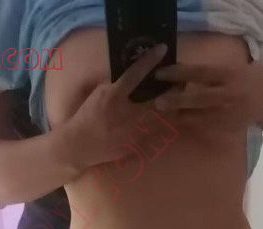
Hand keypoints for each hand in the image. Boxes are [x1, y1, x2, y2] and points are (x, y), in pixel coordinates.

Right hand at [57, 44, 168, 167]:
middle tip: (180, 79)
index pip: (135, 74)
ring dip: (173, 105)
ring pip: (163, 118)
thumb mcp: (99, 93)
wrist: (81, 145)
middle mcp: (127, 114)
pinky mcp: (138, 144)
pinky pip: (157, 131)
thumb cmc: (88, 115)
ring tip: (180, 97)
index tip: (162, 49)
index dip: (149, 60)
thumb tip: (135, 74)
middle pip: (158, 98)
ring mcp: (135, 132)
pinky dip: (166, 121)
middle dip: (172, 87)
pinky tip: (171, 115)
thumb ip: (117, 84)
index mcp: (114, 97)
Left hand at [153, 61, 262, 132]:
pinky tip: (179, 121)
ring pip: (201, 115)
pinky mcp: (229, 126)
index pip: (199, 72)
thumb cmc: (247, 79)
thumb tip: (182, 75)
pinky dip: (192, 123)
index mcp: (229, 74)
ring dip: (181, 115)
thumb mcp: (232, 69)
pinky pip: (207, 126)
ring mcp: (229, 113)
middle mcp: (228, 94)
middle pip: (198, 97)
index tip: (160, 73)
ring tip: (164, 113)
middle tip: (157, 102)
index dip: (179, 73)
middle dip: (177, 100)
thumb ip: (211, 73)